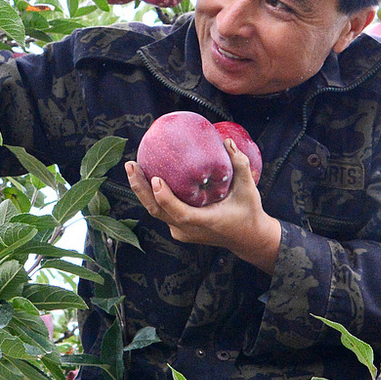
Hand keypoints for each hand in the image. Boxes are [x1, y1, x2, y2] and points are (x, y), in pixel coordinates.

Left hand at [125, 140, 281, 271]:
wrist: (247, 238)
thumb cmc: (248, 212)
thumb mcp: (248, 189)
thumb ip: (240, 165)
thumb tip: (227, 141)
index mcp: (206, 222)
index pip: (180, 213)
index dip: (165, 198)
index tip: (156, 179)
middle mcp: (188, 229)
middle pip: (157, 210)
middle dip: (140, 189)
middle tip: (132, 165)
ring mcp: (181, 231)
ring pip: (156, 211)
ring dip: (142, 190)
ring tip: (133, 167)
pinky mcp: (178, 229)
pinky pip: (161, 211)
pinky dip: (152, 195)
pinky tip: (146, 176)